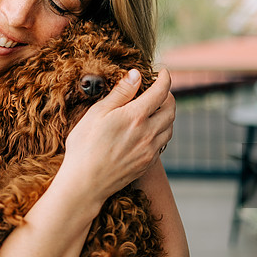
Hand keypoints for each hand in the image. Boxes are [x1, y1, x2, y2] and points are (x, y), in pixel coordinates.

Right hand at [60, 68, 174, 205]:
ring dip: (167, 114)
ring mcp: (150, 150)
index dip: (165, 78)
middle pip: (171, 109)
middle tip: (158, 90)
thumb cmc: (85, 146)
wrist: (85, 183)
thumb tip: (136, 75)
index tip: (163, 72)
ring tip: (155, 109)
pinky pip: (163, 143)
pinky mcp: (148, 163)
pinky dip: (162, 131)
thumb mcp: (98, 112)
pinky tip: (149, 130)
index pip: (162, 91)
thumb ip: (120, 92)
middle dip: (168, 95)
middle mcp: (149, 133)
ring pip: (170, 127)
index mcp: (136, 116)